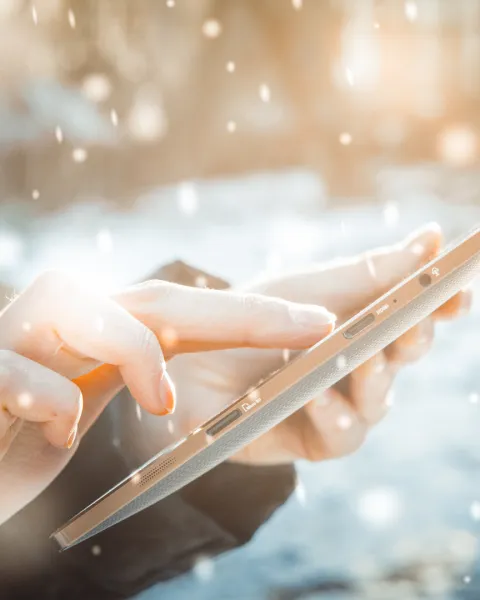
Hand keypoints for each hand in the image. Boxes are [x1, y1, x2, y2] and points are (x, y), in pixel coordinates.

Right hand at [0, 271, 334, 523]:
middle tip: (312, 327)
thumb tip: (195, 379)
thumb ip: (139, 375)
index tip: (320, 325)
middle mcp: (69, 315)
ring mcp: (22, 334)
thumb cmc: (26, 427)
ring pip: (87, 311)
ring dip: (134, 351)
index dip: (256, 317)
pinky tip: (55, 429)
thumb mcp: (92, 397)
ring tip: (158, 400)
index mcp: (103, 327)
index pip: (189, 315)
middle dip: (243, 315)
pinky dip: (47, 401)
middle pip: (161, 301)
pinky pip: (21, 374)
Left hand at [144, 223, 471, 464]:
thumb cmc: (250, 319)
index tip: (457, 289)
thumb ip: (369, 272)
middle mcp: (360, 364)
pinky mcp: (314, 438)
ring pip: (380, 398)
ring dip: (375, 378)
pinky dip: (333, 414)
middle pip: (404, 354)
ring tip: (360, 360)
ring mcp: (341, 403)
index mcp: (362, 321)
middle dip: (411, 336)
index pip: (415, 312)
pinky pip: (342, 434)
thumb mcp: (308, 288)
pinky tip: (316, 394)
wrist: (189, 364)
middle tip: (409, 320)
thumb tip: (433, 237)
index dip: (441, 302)